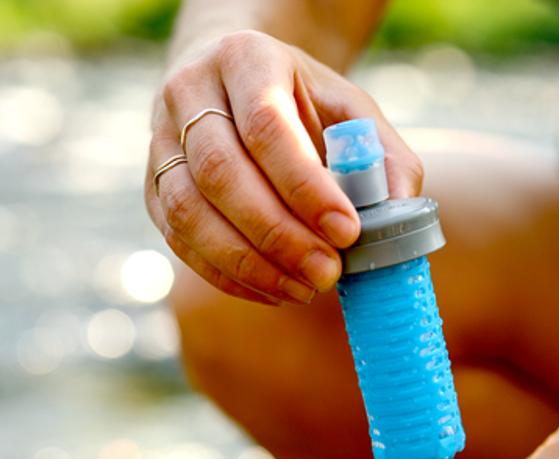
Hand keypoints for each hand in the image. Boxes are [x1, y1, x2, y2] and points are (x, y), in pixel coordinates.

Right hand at [145, 31, 422, 303]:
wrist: (236, 86)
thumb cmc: (303, 104)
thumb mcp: (352, 111)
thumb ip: (384, 156)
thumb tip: (397, 214)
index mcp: (244, 58)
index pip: (266, 127)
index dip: (306, 187)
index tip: (348, 232)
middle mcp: (188, 93)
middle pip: (220, 173)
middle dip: (278, 235)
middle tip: (328, 274)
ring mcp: (161, 143)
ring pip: (188, 212)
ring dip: (249, 264)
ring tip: (304, 290)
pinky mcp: (153, 189)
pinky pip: (180, 241)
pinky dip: (228, 276)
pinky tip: (273, 292)